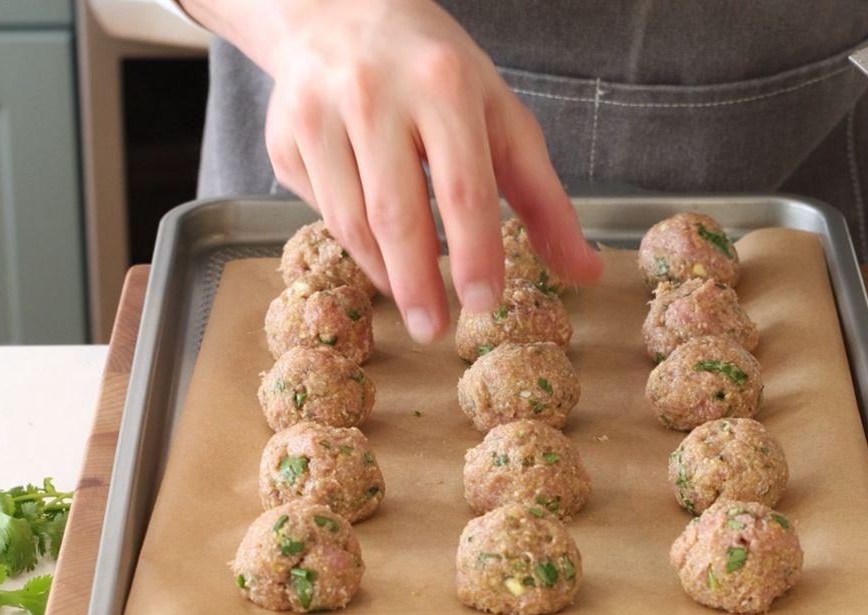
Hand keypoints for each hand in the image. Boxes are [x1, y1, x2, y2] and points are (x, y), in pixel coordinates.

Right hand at [184, 0, 603, 342]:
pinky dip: (355, 245)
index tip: (484, 303)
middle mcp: (373, 94)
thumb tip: (584, 272)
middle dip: (418, 284)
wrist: (338, 12)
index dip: (474, 253)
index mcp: (442, 84)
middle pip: (396, 212)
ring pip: (350, 223)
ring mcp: (317, 116)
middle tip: (435, 330)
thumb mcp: (500, 117)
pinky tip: (379, 250)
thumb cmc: (435, 73)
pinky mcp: (283, 141)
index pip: (463, 187)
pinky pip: (322, 214)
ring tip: (413, 298)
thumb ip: (543, 198)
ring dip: (386, 273)